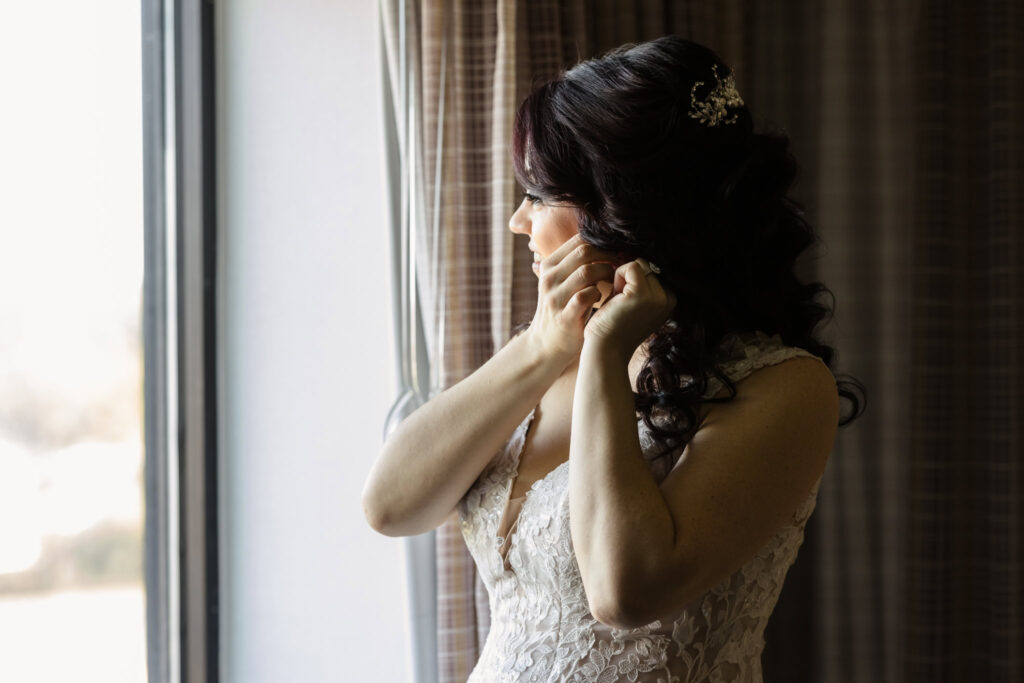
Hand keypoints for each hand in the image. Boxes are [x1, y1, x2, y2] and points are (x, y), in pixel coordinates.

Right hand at [523, 234, 621, 368]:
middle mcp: (549, 278)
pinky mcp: (565, 316)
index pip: (578, 240)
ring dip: (606, 274)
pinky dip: (598, 294)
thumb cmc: (562, 308)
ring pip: (586, 272)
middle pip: (584, 252)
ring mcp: (555, 298)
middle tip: (620, 264)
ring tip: (614, 281)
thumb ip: (575, 264)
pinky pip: (586, 296)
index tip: (615, 251)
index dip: (601, 242)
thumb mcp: (561, 282)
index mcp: (549, 265)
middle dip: (607, 256)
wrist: (547, 344)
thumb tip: (604, 242)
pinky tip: (602, 299)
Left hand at [582, 257, 676, 358]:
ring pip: (638, 264)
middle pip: (646, 265)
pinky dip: (617, 277)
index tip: (625, 303)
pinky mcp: (643, 294)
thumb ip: (639, 282)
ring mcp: (658, 297)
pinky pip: (630, 266)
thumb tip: (633, 251)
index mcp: (670, 300)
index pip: (652, 270)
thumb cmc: (612, 325)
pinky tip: (615, 299)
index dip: (632, 281)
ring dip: (622, 279)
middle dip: (627, 279)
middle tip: (620, 304)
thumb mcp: (632, 300)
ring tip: (618, 302)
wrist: (605, 350)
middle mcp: (670, 298)